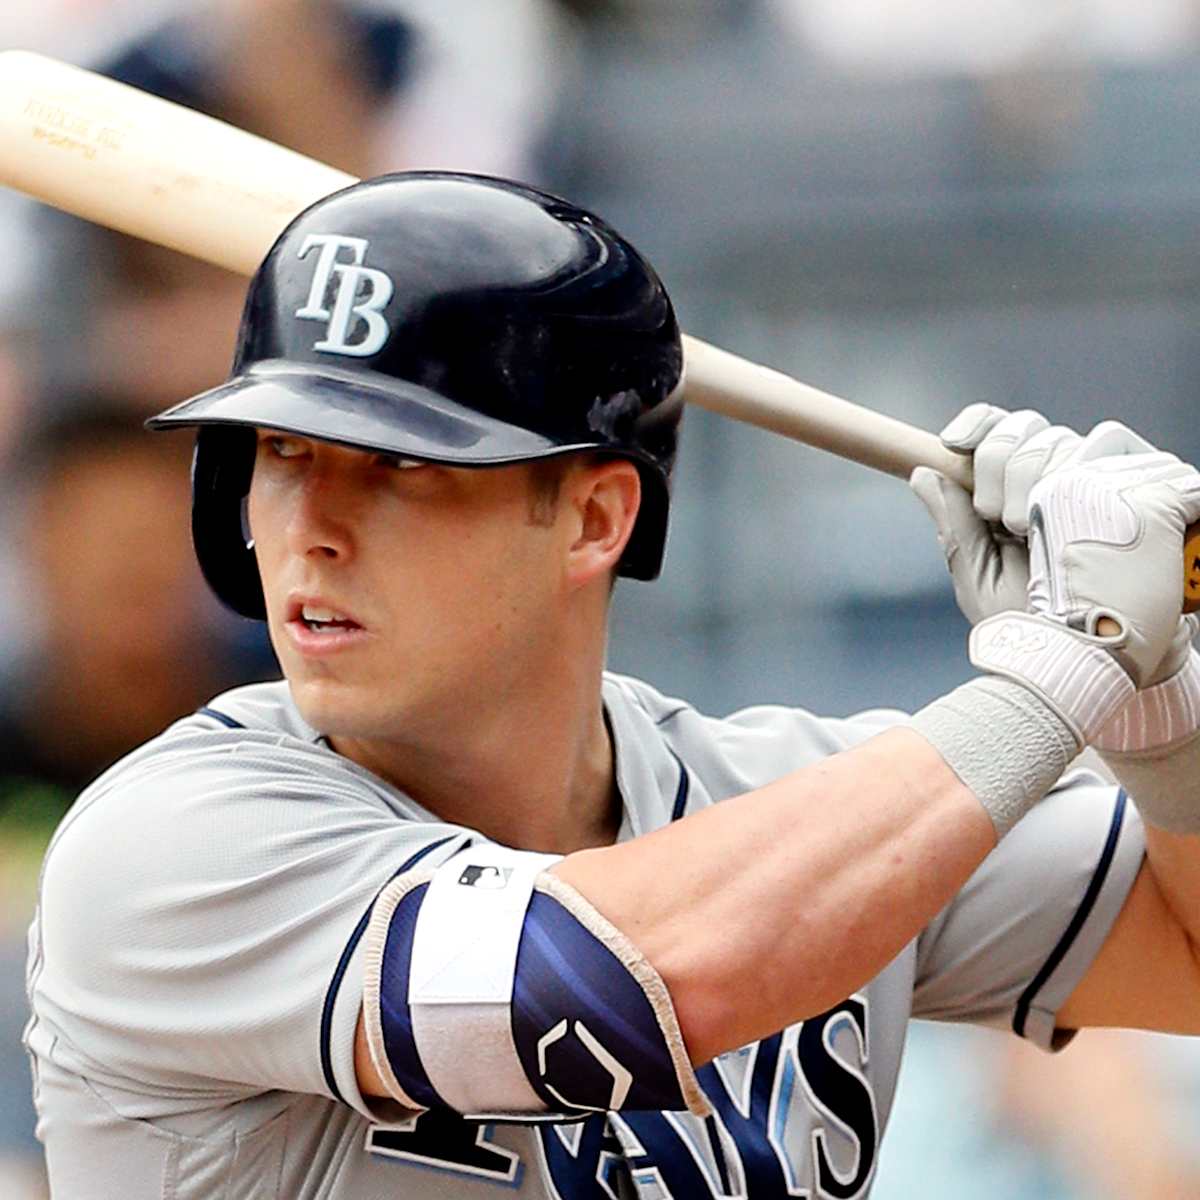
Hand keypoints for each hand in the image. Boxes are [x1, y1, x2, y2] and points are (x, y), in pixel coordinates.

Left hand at [970, 447, 1199, 742]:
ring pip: (1059, 436)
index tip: (953, 443)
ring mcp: (1095, 477)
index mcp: (1011, 493)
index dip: (977, 426)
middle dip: (1000, 465)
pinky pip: (1108, 439)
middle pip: (1023, 428)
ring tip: (1038, 532)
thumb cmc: (1034, 624)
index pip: (996, 431)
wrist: (1091, 655)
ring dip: (1037, 477)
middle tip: (1003, 520)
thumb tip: (921, 473)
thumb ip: (953, 524)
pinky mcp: (1137, 479)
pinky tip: (1073, 509)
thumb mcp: (980, 578)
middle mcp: (1053, 477)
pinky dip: (1082, 465)